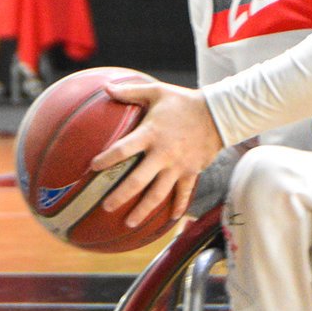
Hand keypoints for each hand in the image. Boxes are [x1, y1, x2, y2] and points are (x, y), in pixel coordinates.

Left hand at [92, 80, 223, 227]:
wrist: (219, 114)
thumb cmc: (184, 101)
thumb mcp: (157, 91)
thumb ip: (130, 91)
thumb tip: (105, 87)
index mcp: (150, 134)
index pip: (123, 149)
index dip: (106, 159)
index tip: (92, 167)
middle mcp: (163, 154)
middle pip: (138, 181)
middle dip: (120, 196)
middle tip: (106, 207)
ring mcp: (178, 166)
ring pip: (158, 194)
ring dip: (143, 210)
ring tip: (129, 223)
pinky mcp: (191, 172)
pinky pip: (184, 194)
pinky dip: (178, 207)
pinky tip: (171, 219)